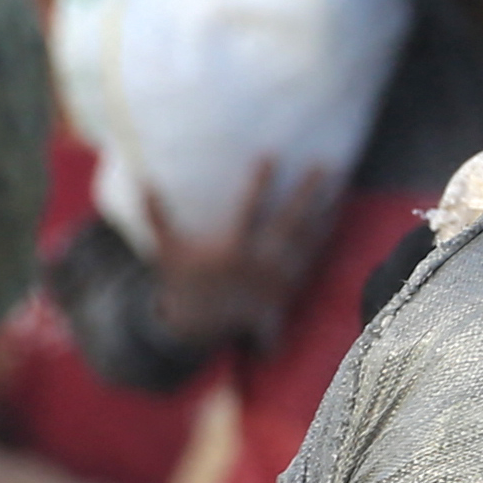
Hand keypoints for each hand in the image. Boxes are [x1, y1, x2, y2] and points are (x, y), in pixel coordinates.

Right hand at [145, 158, 338, 355]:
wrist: (197, 328)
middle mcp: (259, 264)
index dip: (260, 182)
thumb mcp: (166, 250)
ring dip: (324, 212)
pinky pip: (312, 259)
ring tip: (340, 185)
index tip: (270, 154)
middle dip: (306, 194)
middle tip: (323, 166)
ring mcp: (277, 278)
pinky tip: (334, 214)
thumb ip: (157, 215)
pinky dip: (323, 236)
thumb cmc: (182, 281)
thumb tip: (143, 179)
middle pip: (289, 223)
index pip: (249, 209)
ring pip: (307, 241)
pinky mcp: (287, 288)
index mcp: (231, 251)